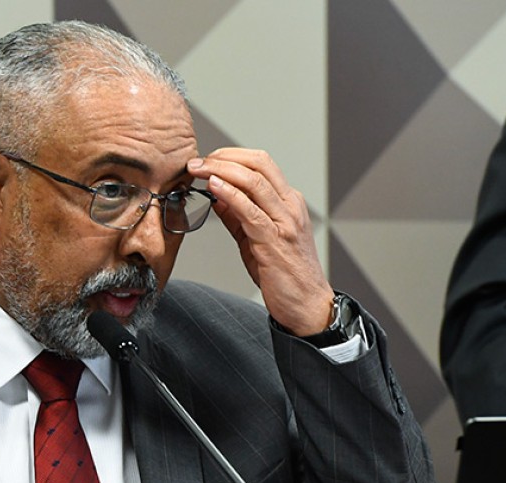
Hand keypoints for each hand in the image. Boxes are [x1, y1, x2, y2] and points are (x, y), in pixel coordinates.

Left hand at [188, 148, 333, 335]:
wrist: (307, 304)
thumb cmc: (285, 274)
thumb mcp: (257, 238)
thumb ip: (238, 216)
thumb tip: (217, 196)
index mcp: (288, 202)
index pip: (261, 164)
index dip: (231, 156)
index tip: (207, 160)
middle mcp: (290, 206)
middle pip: (259, 164)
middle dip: (224, 157)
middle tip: (198, 161)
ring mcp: (284, 222)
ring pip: (254, 181)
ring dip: (221, 170)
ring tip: (198, 170)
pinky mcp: (274, 240)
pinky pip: (250, 210)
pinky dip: (230, 194)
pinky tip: (213, 187)